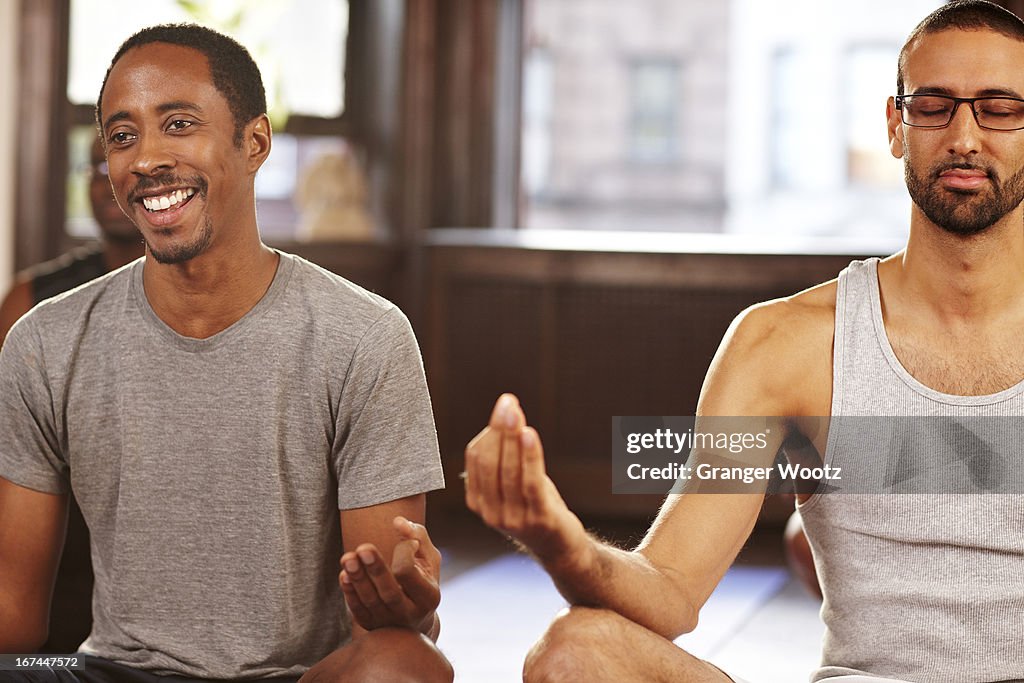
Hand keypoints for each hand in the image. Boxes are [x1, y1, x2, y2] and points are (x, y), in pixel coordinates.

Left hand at [339, 516, 440, 634]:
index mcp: (428, 597)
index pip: (409, 572)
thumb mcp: (428, 557)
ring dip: (357, 578)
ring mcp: (389, 623)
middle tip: (363, 548)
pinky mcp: (371, 625)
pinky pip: (357, 611)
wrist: (414, 617)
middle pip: (389, 592)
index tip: (404, 541)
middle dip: (375, 569)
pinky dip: (350, 593)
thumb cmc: (422, 577)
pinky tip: (344, 574)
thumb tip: (398, 522)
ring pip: (370, 601)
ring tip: (347, 557)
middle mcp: (410, 613)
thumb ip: (416, 535)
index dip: (403, 551)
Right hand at [464, 394, 587, 564]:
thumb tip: (501, 418)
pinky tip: (529, 434)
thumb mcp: (513, 484)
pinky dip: (529, 456)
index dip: (489, 430)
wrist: (560, 547)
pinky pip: (530, 482)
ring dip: (511, 438)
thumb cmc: (536, 508)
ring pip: (508, 471)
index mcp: (478, 501)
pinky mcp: (538, 519)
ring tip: (516, 412)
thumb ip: (503, 459)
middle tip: (508, 403)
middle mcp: (490, 512)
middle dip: (498, 429)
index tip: (504, 406)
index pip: (476, 459)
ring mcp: (513, 518)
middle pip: (489, 462)